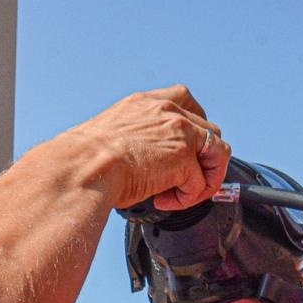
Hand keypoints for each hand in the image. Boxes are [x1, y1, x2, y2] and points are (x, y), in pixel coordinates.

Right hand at [59, 86, 230, 211]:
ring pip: (219, 153)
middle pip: (210, 131)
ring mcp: (180, 134)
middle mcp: (168, 112)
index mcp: (146, 103)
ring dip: (205, 178)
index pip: (186, 100)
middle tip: (184, 180)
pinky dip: (187, 198)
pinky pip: (201, 183)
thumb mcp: (111, 134)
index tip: (188, 146)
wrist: (83, 168)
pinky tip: (165, 201)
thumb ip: (134, 138)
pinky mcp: (184, 160)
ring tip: (183, 194)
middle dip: (203, 159)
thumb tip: (139, 160)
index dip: (195, 125)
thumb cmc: (85, 160)